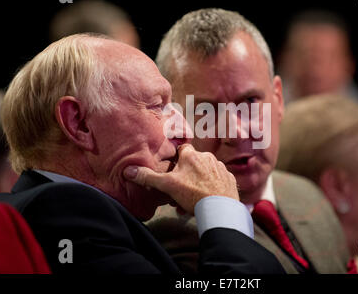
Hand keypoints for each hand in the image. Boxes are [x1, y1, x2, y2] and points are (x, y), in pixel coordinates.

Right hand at [124, 144, 238, 213]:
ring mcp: (220, 168)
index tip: (172, 170)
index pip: (182, 149)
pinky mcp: (229, 179)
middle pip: (193, 163)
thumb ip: (149, 177)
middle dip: (186, 176)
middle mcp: (208, 157)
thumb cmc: (194, 194)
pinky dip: (211, 188)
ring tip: (191, 201)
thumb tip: (129, 171)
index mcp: (192, 155)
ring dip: (197, 183)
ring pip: (205, 173)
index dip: (176, 159)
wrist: (220, 209)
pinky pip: (217, 181)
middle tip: (179, 192)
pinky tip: (206, 200)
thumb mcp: (167, 185)